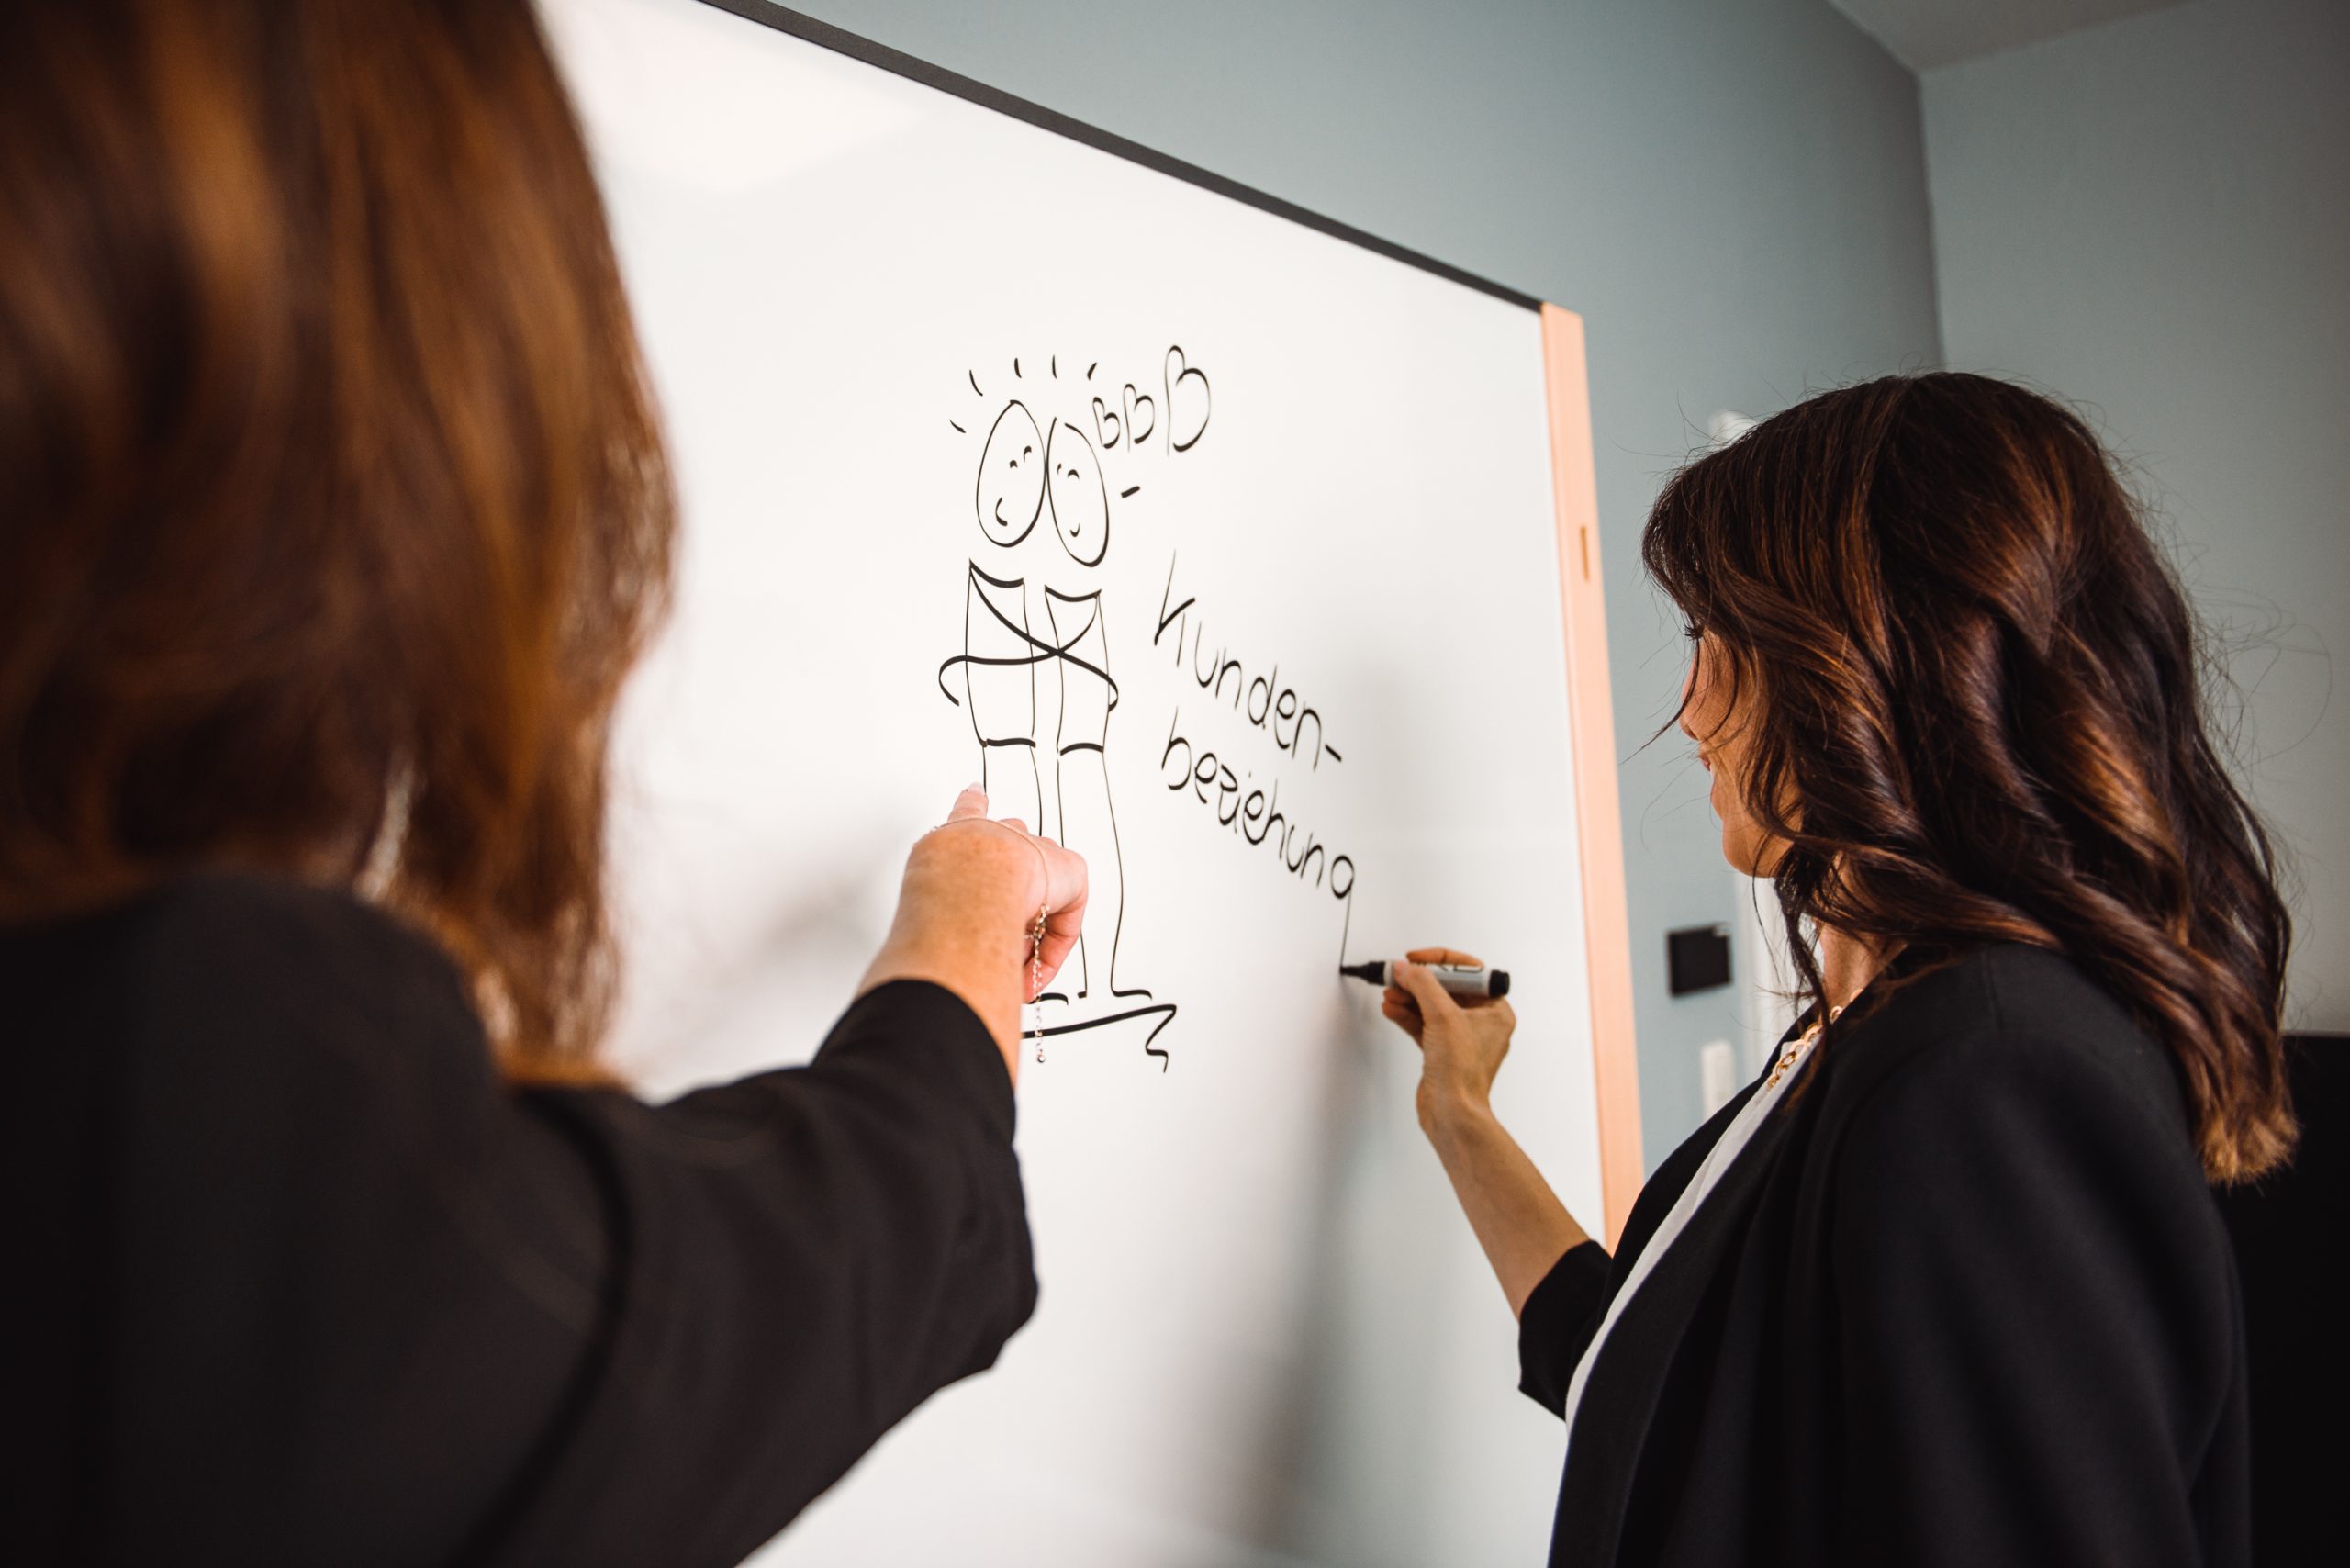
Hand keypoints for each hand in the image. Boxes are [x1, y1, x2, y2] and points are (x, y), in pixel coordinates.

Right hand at [859, 787, 1088, 1074]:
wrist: (969, 879)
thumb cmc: (938, 890)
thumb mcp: (917, 897)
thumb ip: (924, 917)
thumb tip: (921, 970)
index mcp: (957, 835)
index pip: (966, 812)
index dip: (971, 805)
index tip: (975, 793)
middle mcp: (998, 836)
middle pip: (1013, 857)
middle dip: (1009, 900)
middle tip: (995, 942)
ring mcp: (1034, 850)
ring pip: (1038, 897)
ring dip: (1025, 936)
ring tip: (1006, 970)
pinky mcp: (1066, 869)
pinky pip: (1066, 917)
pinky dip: (1053, 948)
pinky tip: (1034, 970)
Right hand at [1381, 947, 1517, 1135]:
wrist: (1452, 1113)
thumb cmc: (1462, 1074)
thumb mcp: (1443, 1016)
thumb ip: (1423, 985)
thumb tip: (1408, 968)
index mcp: (1496, 1011)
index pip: (1469, 972)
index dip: (1441, 962)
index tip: (1418, 959)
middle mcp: (1481, 1023)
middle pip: (1447, 989)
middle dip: (1419, 982)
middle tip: (1398, 975)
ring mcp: (1461, 1039)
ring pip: (1432, 1007)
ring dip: (1409, 998)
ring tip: (1390, 993)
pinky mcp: (1442, 1053)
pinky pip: (1424, 1026)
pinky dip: (1407, 1016)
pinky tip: (1391, 1009)